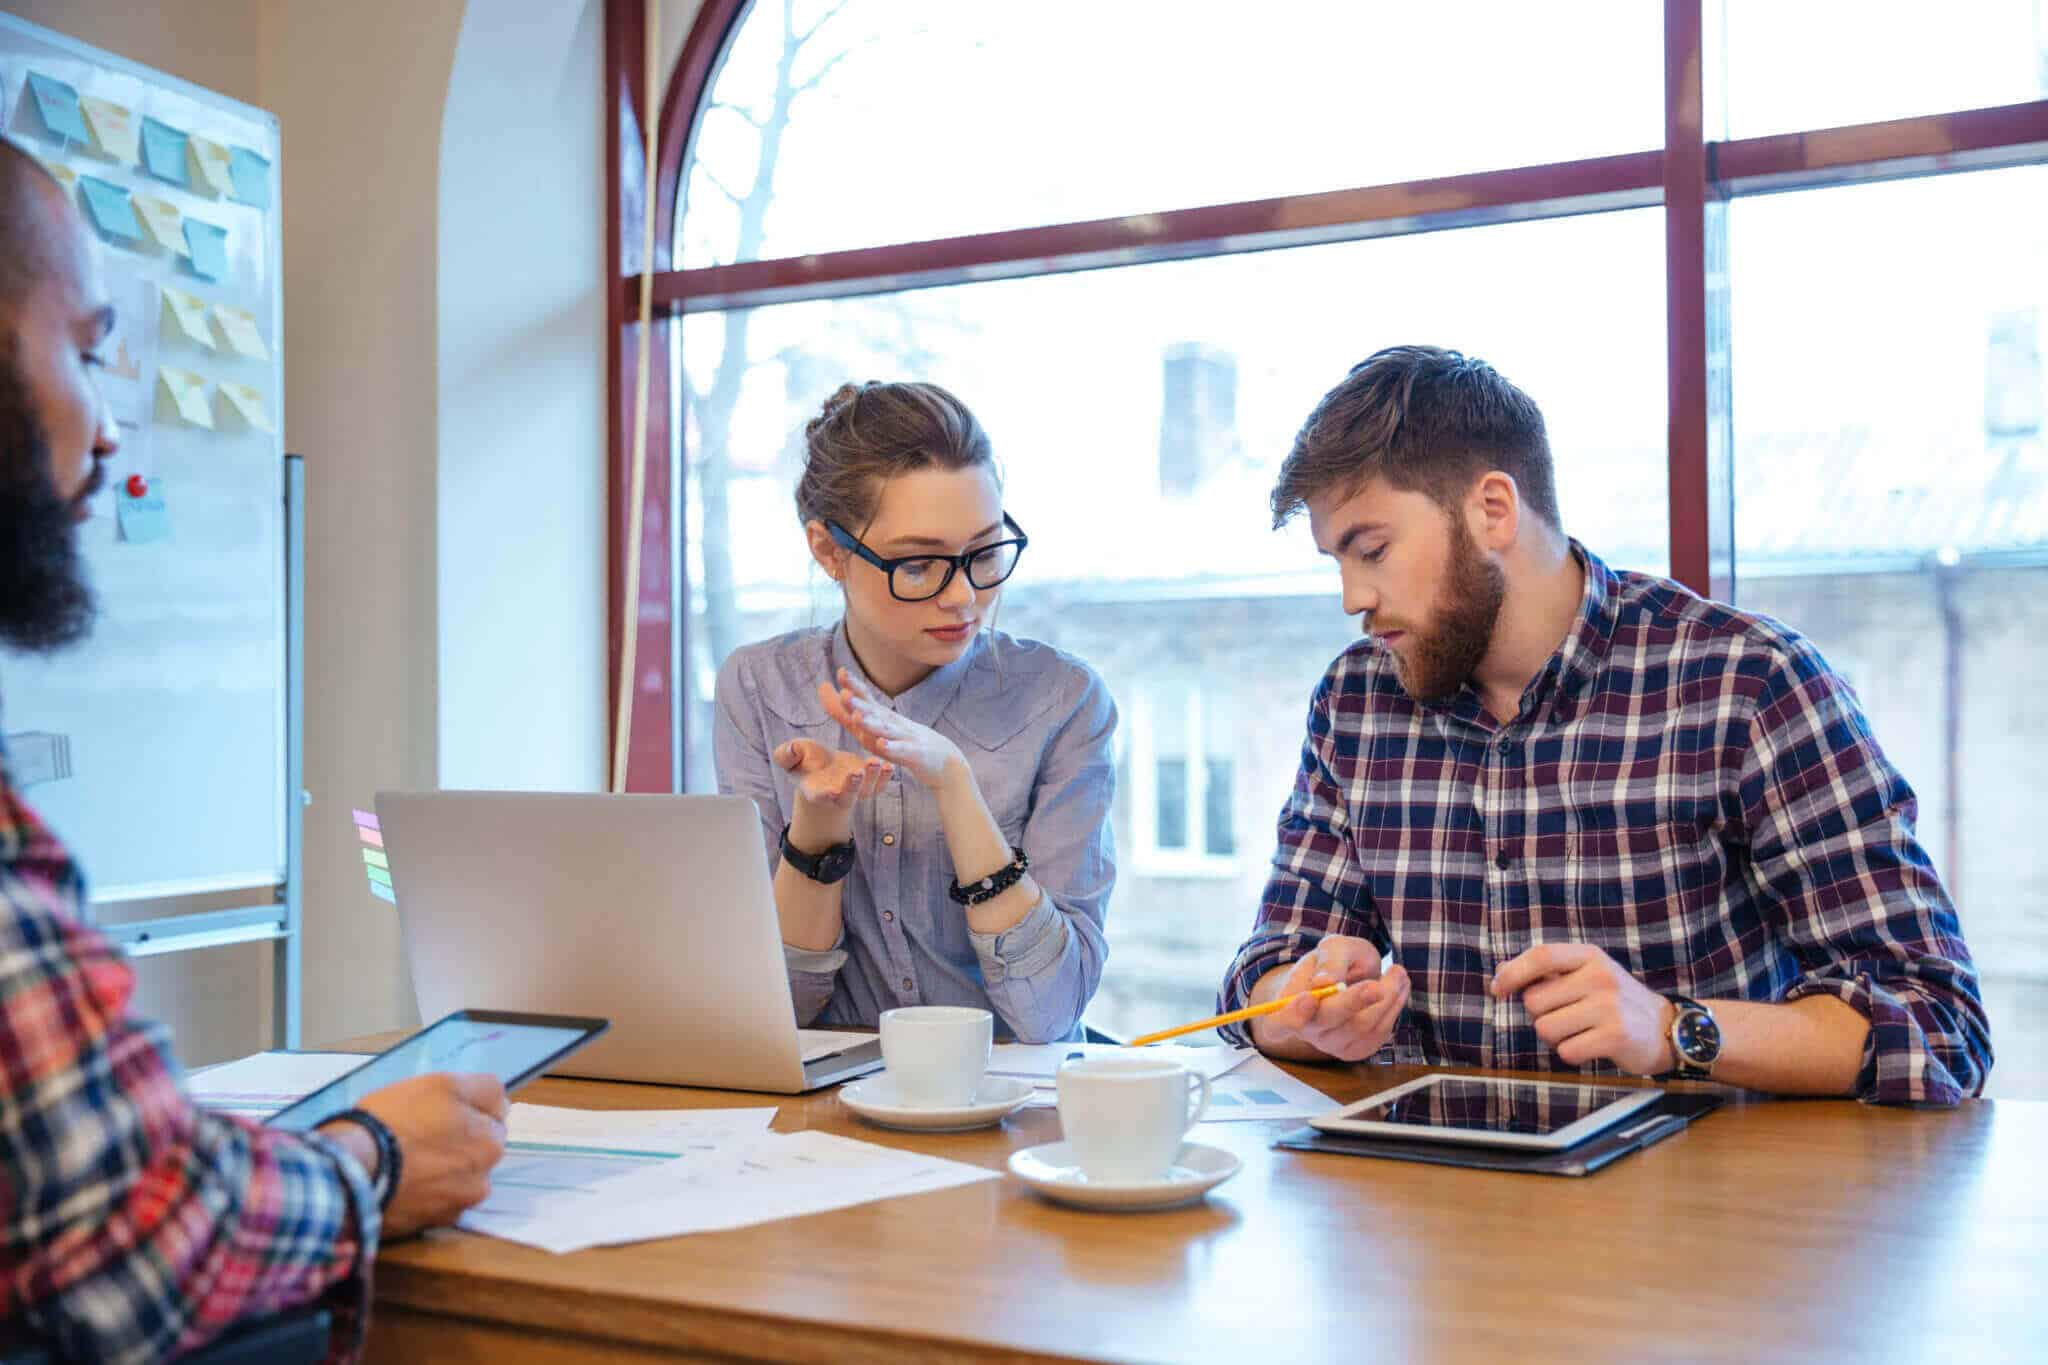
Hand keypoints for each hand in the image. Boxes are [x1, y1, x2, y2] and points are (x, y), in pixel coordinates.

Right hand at [350, 1072, 508, 1237]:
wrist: (350, 1171)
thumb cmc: (392, 1121)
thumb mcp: (441, 1084)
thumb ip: (483, 1091)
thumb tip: (502, 1105)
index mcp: (492, 1139)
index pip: (493, 1117)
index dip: (466, 1110)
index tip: (439, 1112)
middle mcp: (484, 1175)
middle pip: (478, 1149)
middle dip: (460, 1141)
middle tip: (421, 1135)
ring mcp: (460, 1202)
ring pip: (459, 1177)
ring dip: (444, 1170)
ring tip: (408, 1161)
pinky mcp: (433, 1223)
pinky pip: (437, 1201)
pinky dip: (427, 1193)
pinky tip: (403, 1182)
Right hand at [774, 736, 890, 837]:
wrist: (822, 765)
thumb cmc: (803, 760)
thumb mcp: (790, 755)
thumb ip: (787, 754)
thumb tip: (790, 750)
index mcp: (815, 791)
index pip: (819, 796)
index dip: (824, 795)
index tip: (830, 792)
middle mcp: (837, 796)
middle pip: (847, 797)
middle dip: (852, 787)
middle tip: (856, 773)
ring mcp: (855, 791)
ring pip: (865, 791)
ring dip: (872, 779)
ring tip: (874, 762)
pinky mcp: (868, 783)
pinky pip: (879, 785)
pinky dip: (885, 777)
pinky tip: (889, 765)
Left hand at [818, 668, 966, 791]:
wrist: (945, 761)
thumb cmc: (904, 741)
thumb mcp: (874, 727)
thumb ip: (846, 714)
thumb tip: (823, 692)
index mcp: (883, 717)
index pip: (867, 699)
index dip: (854, 687)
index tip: (841, 672)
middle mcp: (893, 723)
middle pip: (874, 711)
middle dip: (859, 703)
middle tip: (844, 693)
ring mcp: (905, 737)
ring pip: (886, 730)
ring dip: (872, 723)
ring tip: (858, 717)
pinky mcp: (915, 754)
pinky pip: (901, 751)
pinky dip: (891, 748)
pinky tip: (882, 744)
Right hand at [1250, 935, 1409, 1061]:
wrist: (1352, 977)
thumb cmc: (1335, 961)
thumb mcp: (1333, 947)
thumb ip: (1330, 960)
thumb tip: (1324, 983)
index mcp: (1288, 1003)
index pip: (1278, 1022)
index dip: (1290, 1016)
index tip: (1308, 998)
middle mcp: (1307, 1030)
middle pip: (1329, 1020)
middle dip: (1355, 1001)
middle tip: (1377, 985)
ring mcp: (1332, 1044)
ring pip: (1362, 1025)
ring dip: (1387, 996)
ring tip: (1397, 971)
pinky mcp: (1356, 1050)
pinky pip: (1380, 1032)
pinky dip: (1394, 1006)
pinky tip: (1397, 988)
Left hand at [1490, 943, 1675, 1075]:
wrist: (1668, 1028)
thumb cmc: (1615, 1001)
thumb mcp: (1587, 975)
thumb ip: (1547, 973)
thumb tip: (1500, 973)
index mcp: (1590, 956)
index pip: (1541, 956)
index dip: (1512, 973)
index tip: (1497, 989)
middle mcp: (1600, 976)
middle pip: (1534, 1001)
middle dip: (1541, 1015)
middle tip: (1568, 1017)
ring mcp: (1609, 1006)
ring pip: (1545, 1028)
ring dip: (1556, 1037)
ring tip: (1581, 1031)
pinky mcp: (1616, 1036)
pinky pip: (1566, 1051)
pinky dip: (1573, 1054)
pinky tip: (1593, 1046)